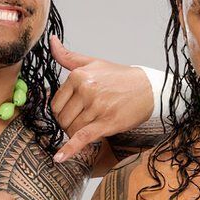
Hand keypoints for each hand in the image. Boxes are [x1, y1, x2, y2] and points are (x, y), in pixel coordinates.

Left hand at [49, 36, 153, 162]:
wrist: (148, 89)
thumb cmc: (120, 77)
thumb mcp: (93, 63)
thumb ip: (68, 56)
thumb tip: (51, 40)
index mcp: (79, 76)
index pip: (56, 103)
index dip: (62, 112)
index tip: (73, 113)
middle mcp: (86, 90)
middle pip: (62, 118)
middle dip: (69, 124)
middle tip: (83, 121)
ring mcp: (96, 107)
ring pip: (72, 130)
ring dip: (77, 134)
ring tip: (90, 127)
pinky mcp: (106, 123)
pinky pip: (82, 138)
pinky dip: (70, 149)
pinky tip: (60, 158)